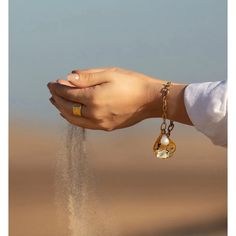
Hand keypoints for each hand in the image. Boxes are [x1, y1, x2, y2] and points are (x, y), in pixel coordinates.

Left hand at [47, 67, 162, 130]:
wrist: (151, 100)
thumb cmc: (132, 83)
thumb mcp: (109, 74)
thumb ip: (87, 77)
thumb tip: (68, 78)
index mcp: (94, 99)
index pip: (68, 94)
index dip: (57, 88)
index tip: (51, 83)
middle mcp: (95, 114)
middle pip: (68, 108)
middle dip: (57, 99)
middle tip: (52, 91)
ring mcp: (101, 123)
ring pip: (74, 119)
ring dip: (63, 110)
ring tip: (56, 102)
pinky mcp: (107, 128)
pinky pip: (85, 125)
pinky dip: (74, 119)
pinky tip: (71, 113)